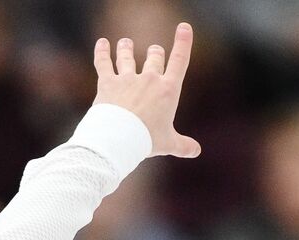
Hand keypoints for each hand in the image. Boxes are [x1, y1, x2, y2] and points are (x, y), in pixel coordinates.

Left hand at [92, 23, 200, 158]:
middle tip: (154, 50)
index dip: (183, 43)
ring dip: (126, 48)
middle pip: (154, 58)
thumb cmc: (145, 140)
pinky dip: (102, 52)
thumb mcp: (168, 143)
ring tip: (125, 43)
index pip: (180, 61)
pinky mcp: (108, 83)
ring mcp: (127, 79)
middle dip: (155, 52)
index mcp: (167, 90)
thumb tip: (196, 151)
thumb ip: (183, 145)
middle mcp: (149, 79)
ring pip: (127, 57)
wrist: (118, 138)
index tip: (184, 28)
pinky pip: (104, 63)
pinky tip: (101, 43)